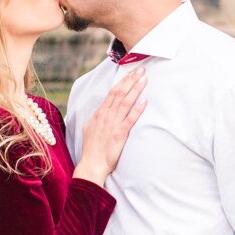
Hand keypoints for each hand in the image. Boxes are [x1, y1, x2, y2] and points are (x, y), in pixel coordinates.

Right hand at [73, 70, 146, 185]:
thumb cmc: (91, 148)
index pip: (112, 92)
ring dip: (136, 89)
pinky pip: (130, 119)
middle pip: (120, 93)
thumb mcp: (89, 128)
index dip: (123, 81)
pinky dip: (137, 109)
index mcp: (99, 113)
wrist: (92, 164)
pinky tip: (145, 101)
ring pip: (126, 102)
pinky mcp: (120, 134)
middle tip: (141, 70)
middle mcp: (106, 115)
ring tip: (144, 79)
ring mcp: (113, 124)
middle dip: (131, 80)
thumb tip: (101, 110)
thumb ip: (96, 117)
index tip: (131, 72)